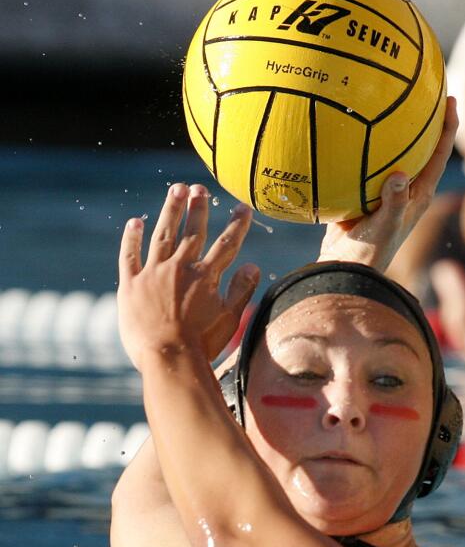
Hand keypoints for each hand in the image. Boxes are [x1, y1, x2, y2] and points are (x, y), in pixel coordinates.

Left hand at [117, 183, 259, 370]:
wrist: (168, 358)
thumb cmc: (202, 344)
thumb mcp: (229, 319)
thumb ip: (240, 290)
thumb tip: (253, 266)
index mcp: (206, 276)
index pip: (226, 244)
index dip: (237, 224)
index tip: (243, 207)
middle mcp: (180, 267)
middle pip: (191, 231)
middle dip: (197, 208)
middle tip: (198, 188)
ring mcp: (153, 274)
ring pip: (162, 234)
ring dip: (170, 210)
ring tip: (175, 190)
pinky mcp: (130, 285)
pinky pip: (130, 255)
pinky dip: (132, 238)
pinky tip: (136, 222)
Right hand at [317, 97, 458, 271]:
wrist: (344, 270)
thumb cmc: (369, 252)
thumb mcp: (384, 226)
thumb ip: (393, 201)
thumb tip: (399, 174)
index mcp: (418, 195)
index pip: (439, 155)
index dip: (448, 127)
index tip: (451, 99)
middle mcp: (405, 190)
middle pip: (421, 149)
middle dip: (426, 121)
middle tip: (425, 91)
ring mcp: (384, 192)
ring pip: (393, 154)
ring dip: (393, 131)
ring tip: (385, 101)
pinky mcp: (362, 195)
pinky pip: (364, 164)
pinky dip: (360, 146)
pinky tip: (346, 128)